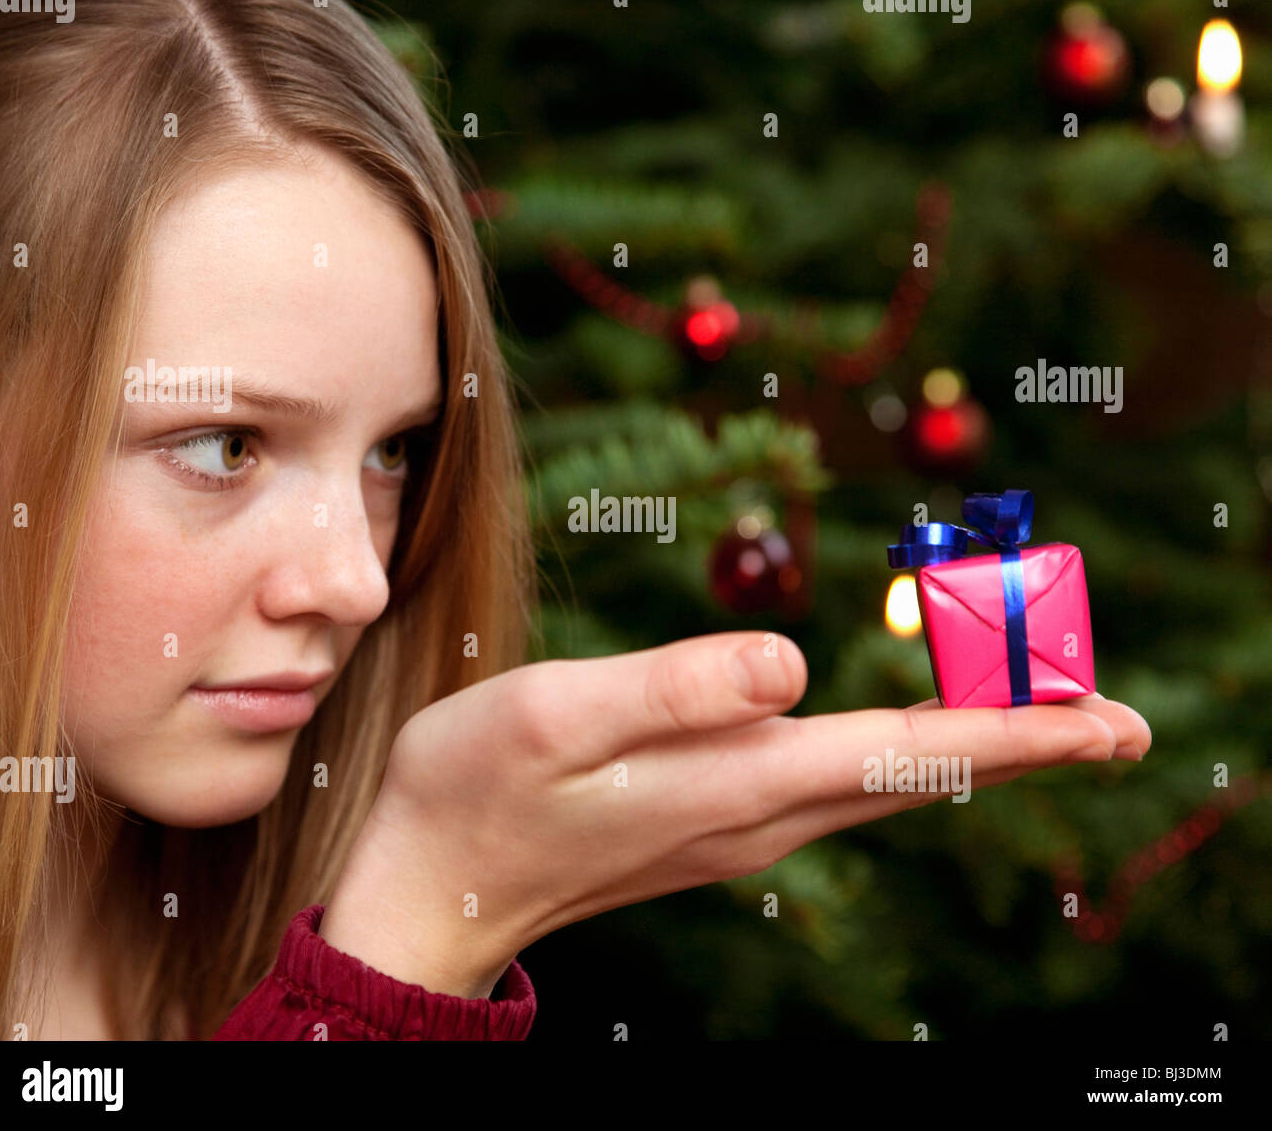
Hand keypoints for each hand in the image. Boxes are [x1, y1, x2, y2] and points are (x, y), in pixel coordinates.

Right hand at [322, 631, 1149, 997]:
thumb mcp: (557, 715)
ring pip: (884, 783)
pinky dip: (900, 758)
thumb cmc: (476, 787)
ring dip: (970, 753)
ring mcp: (738, 828)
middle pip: (920, 776)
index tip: (1112, 724)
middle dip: (1022, 747)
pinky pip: (836, 786)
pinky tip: (906, 742)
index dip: (1015, 733)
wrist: (430, 887)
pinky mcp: (711, 823)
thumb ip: (677, 686)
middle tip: (1116, 723)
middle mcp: (759, 815)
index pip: (908, 752)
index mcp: (737, 779)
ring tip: (1042, 722)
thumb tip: (796, 659)